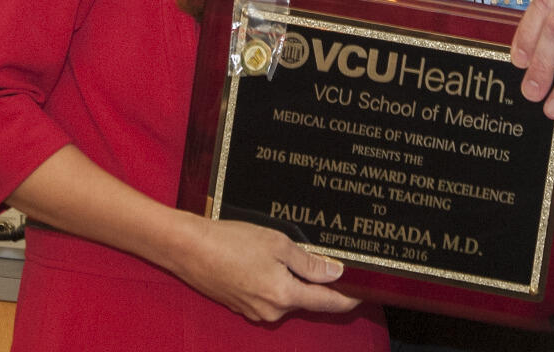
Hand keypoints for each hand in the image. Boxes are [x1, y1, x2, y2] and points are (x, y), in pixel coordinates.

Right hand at [171, 214, 359, 322]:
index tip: (363, 291)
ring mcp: (255, 311)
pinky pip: (269, 296)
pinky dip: (275, 281)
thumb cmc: (232, 242)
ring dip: (293, 279)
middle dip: (317, 282)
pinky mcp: (242, 306)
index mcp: (285, 296)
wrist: (189, 249)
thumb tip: (336, 273)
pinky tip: (265, 260)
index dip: (348, 297)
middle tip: (328, 258)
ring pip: (287, 296)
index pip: (327, 303)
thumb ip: (310, 262)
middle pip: (307, 299)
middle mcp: (271, 311)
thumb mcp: (279, 244)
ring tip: (288, 252)